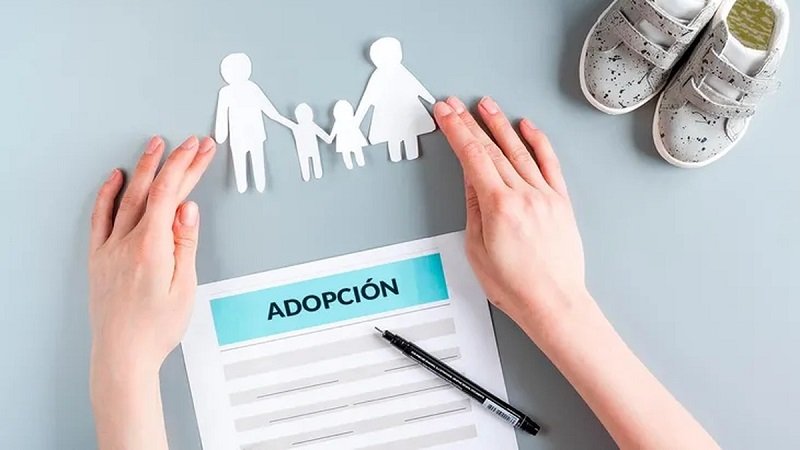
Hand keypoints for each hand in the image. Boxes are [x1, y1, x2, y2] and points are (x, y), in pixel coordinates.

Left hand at [88, 136, 215, 375]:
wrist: (122, 354)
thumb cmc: (156, 328)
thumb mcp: (184, 287)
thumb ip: (185, 243)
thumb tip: (188, 209)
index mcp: (152, 248)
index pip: (170, 194)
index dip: (186, 166)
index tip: (198, 149)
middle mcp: (127, 242)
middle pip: (153, 190)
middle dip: (173, 161)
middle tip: (190, 143)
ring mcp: (109, 247)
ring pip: (128, 197)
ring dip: (143, 168)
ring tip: (155, 146)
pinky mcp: (99, 256)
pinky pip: (101, 216)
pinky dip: (109, 194)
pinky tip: (116, 178)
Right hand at [433, 97, 587, 328]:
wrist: (553, 302)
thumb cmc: (515, 286)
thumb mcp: (477, 249)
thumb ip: (473, 209)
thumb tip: (471, 181)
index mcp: (499, 207)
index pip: (472, 157)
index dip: (456, 131)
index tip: (445, 113)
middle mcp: (524, 195)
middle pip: (492, 149)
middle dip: (470, 123)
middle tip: (456, 104)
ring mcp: (545, 195)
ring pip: (519, 150)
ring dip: (501, 124)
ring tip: (486, 105)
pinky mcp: (560, 202)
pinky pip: (549, 164)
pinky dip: (538, 142)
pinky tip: (527, 127)